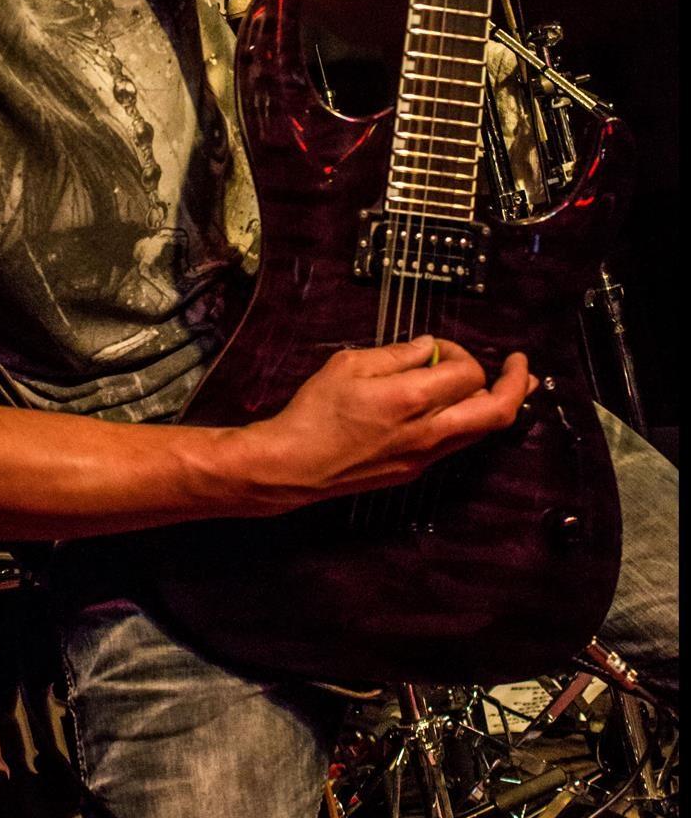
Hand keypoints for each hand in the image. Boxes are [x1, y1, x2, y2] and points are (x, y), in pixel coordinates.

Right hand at [236, 334, 535, 513]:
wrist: (294, 465)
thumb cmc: (314, 413)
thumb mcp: (349, 365)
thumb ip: (395, 354)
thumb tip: (427, 347)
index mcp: (411, 399)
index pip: (468, 374)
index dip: (460, 352)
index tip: (439, 348)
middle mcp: (427, 432)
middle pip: (496, 412)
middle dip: (517, 386)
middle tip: (522, 367)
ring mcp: (424, 456)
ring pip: (482, 433)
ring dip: (500, 407)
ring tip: (515, 387)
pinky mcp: (414, 470)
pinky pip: (457, 445)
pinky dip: (471, 423)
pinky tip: (467, 410)